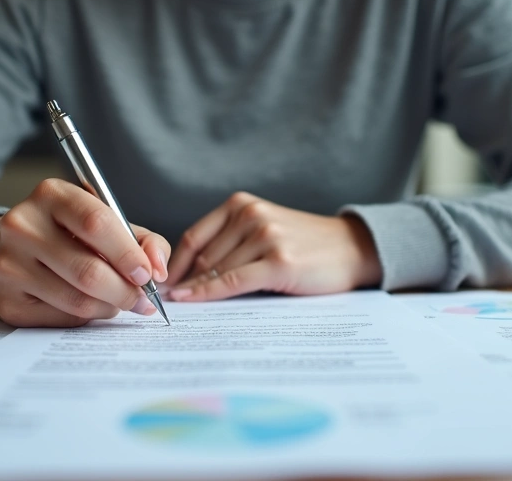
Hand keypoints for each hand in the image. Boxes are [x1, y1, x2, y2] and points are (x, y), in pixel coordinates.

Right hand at [0, 178, 169, 326]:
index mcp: (50, 195)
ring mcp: (8, 265)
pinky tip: (90, 306)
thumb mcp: (104, 222)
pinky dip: (86, 317)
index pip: (97, 223)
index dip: (128, 253)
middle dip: (125, 291)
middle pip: (88, 270)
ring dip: (109, 307)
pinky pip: (62, 319)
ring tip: (119, 302)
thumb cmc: (67, 235)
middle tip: (143, 300)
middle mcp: (22, 226)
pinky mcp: (7, 301)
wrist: (6, 252)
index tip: (148, 274)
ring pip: (77, 300)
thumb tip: (158, 269)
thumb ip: (142, 239)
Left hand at [164, 192, 381, 301]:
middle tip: (161, 303)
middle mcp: (251, 215)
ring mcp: (265, 237)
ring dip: (194, 291)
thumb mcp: (264, 230)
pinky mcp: (278, 262)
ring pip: (215, 270)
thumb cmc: (305, 246)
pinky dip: (207, 293)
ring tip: (179, 307)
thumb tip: (186, 275)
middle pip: (202, 256)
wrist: (352, 249)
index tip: (159, 283)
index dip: (173, 264)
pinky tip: (191, 301)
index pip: (194, 237)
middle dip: (183, 281)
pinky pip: (231, 281)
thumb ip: (230, 243)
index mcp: (242, 204)